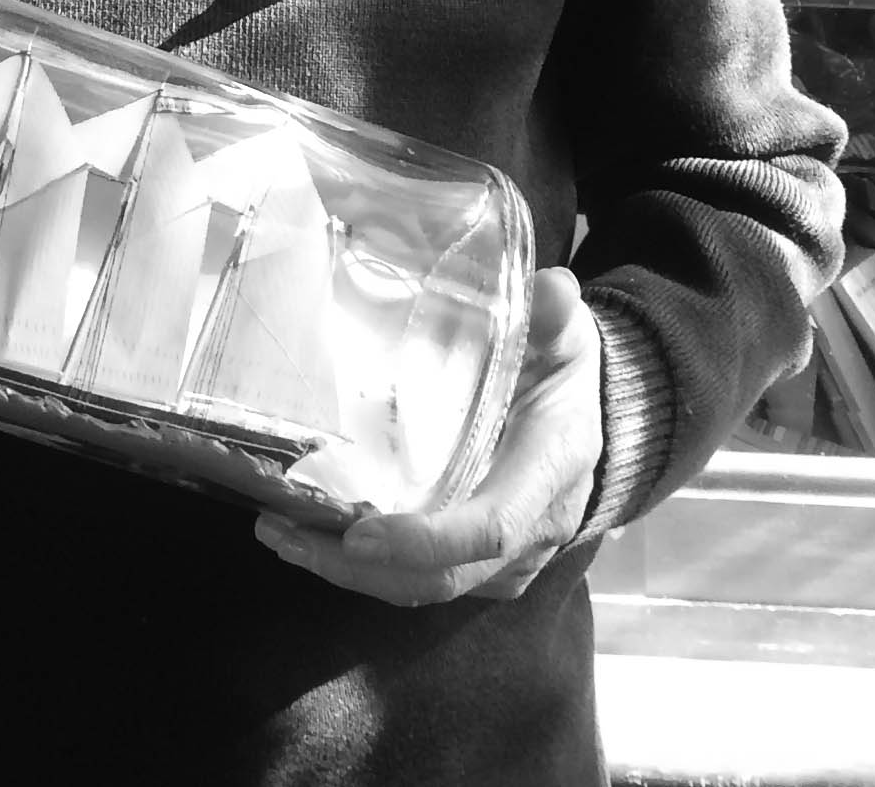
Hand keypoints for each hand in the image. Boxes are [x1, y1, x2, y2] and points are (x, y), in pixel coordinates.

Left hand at [253, 266, 602, 604]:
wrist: (595, 424)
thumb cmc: (567, 375)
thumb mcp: (567, 337)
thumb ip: (554, 314)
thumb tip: (550, 285)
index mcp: (548, 469)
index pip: (490, 526)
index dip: (425, 539)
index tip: (358, 535)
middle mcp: (531, 529)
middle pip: (442, 575)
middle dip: (358, 567)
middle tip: (284, 530)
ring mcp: (508, 558)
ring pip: (426, 587)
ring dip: (348, 573)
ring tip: (279, 534)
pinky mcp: (484, 565)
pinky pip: (425, 581)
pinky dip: (368, 571)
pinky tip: (312, 538)